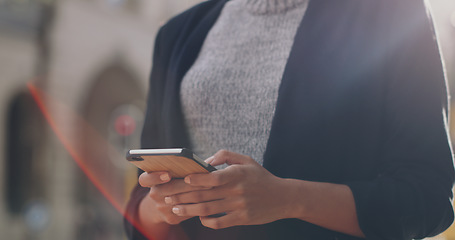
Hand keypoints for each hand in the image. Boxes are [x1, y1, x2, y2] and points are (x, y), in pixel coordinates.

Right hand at [138, 171, 209, 224]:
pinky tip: (209, 198)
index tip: (168, 174)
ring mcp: (161, 208)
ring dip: (196, 193)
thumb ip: (183, 166)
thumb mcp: (171, 174)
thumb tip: (207, 162)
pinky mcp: (171, 218)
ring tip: (210, 186)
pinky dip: (198, 204)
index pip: (145, 179)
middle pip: (169, 189)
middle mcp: (153, 195)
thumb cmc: (172, 183)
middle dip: (189, 183)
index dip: (155, 177)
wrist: (161, 206)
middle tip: (205, 178)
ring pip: (180, 201)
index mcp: (150, 181)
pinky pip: (187, 211)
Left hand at [165, 150, 291, 228]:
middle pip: (204, 194)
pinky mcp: (242, 219)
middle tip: (167, 196)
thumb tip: (205, 161)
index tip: (183, 179)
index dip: (196, 179)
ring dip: (189, 209)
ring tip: (176, 208)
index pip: (213, 178)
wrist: (284, 197)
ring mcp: (239, 206)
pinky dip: (207, 221)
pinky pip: (220, 222)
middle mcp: (237, 190)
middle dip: (183, 196)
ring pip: (208, 209)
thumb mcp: (247, 160)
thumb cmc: (261, 177)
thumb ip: (225, 156)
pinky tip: (199, 217)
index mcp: (237, 174)